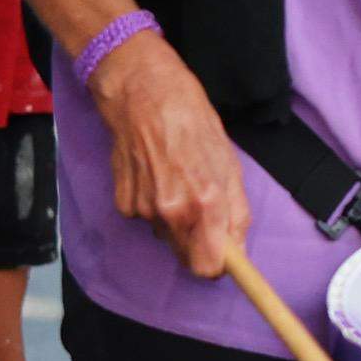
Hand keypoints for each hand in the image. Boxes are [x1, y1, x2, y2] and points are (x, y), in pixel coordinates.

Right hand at [89, 37, 247, 280]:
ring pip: (167, 237)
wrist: (141, 93)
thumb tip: (238, 249)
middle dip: (200, 243)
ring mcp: (142, 209)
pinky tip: (157, 176)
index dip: (220, 266)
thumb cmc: (192, 120)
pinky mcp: (122, 202)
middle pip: (187, 257)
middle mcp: (171, 211)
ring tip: (179, 180)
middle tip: (205, 210)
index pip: (209, 267)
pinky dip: (154, 207)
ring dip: (177, 221)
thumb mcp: (229, 163)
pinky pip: (146, 219)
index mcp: (205, 202)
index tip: (227, 260)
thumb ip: (236, 212)